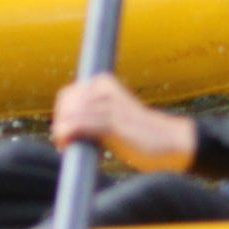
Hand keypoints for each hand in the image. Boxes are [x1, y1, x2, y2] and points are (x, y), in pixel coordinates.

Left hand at [51, 73, 197, 172]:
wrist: (167, 141)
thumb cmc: (138, 132)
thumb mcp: (113, 113)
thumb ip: (93, 112)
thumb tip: (63, 123)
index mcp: (104, 83)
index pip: (67, 95)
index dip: (61, 115)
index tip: (64, 133)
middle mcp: (104, 89)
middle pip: (66, 106)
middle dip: (60, 124)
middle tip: (65, 142)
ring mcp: (108, 105)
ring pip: (69, 116)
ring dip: (62, 133)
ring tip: (68, 146)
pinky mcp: (111, 122)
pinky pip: (77, 125)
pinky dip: (67, 135)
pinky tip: (68, 145)